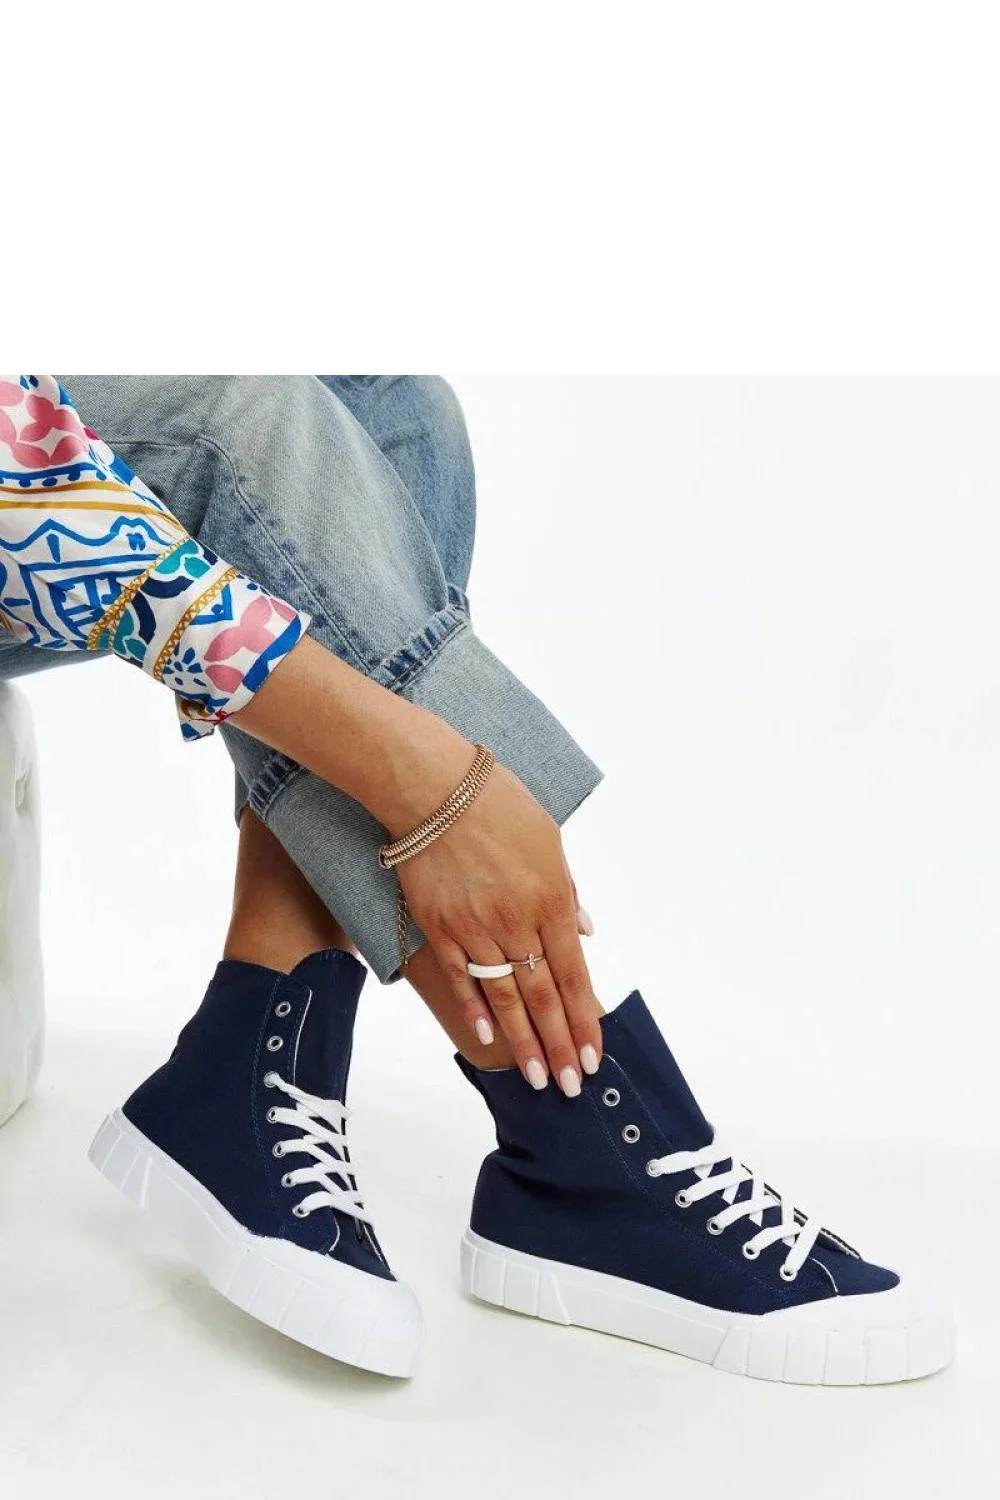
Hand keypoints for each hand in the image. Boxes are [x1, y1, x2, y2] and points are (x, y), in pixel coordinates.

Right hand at [396, 760, 602, 1094]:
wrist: (432, 786)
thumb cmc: (497, 803)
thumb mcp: (549, 840)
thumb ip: (568, 892)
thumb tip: (585, 932)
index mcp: (551, 899)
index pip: (574, 975)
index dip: (585, 1020)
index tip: (594, 1055)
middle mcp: (517, 922)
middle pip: (543, 997)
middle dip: (560, 1046)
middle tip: (571, 1086)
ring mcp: (475, 928)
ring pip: (504, 997)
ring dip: (523, 1042)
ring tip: (536, 1077)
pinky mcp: (438, 927)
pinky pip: (460, 977)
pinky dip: (476, 1009)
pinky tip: (488, 1038)